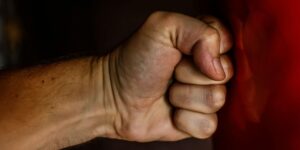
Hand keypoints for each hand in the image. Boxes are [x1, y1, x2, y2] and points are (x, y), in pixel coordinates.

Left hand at [101, 11, 232, 141]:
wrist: (113, 98)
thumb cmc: (134, 61)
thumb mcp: (162, 27)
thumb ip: (199, 31)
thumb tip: (218, 69)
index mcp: (201, 42)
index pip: (228, 42)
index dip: (209, 49)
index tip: (182, 51)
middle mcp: (206, 69)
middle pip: (226, 73)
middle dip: (191, 74)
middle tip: (170, 72)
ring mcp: (202, 95)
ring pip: (217, 100)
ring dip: (185, 97)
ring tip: (167, 92)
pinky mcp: (197, 120)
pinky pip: (208, 124)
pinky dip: (184, 119)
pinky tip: (170, 111)